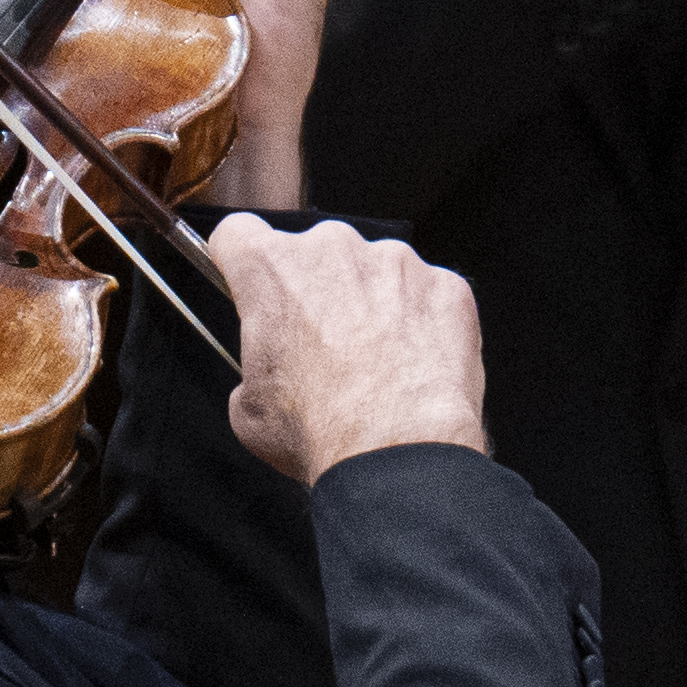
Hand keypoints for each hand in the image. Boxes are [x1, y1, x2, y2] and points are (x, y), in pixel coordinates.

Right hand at [204, 215, 492, 483]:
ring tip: (379, 362)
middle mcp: (334, 247)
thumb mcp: (248, 408)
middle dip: (316, 290)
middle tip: (324, 345)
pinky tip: (417, 365)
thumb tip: (272, 370)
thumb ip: (256, 363)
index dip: (243, 264)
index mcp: (271, 267)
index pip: (239, 235)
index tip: (252, 285)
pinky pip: (427, 293)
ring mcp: (397, 262)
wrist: (398, 450)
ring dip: (372, 302)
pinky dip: (422, 321)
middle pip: (315, 253)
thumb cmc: (319, 430)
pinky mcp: (447, 285)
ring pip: (375, 270)